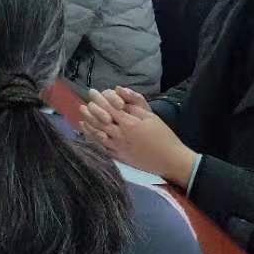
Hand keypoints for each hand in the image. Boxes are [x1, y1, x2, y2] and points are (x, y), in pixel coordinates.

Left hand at [79, 87, 196, 186]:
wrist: (171, 161)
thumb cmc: (164, 136)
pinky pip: (101, 146)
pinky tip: (87, 131)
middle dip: (90, 109)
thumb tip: (119, 92)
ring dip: (88, 122)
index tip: (92, 92)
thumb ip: (134, 104)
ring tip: (82, 114)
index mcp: (129, 123)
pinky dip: (92, 137)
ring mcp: (118, 147)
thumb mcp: (152, 116)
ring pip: (97, 133)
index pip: (109, 107)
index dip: (99, 98)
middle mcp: (120, 135)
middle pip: (99, 119)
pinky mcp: (119, 157)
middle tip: (84, 102)